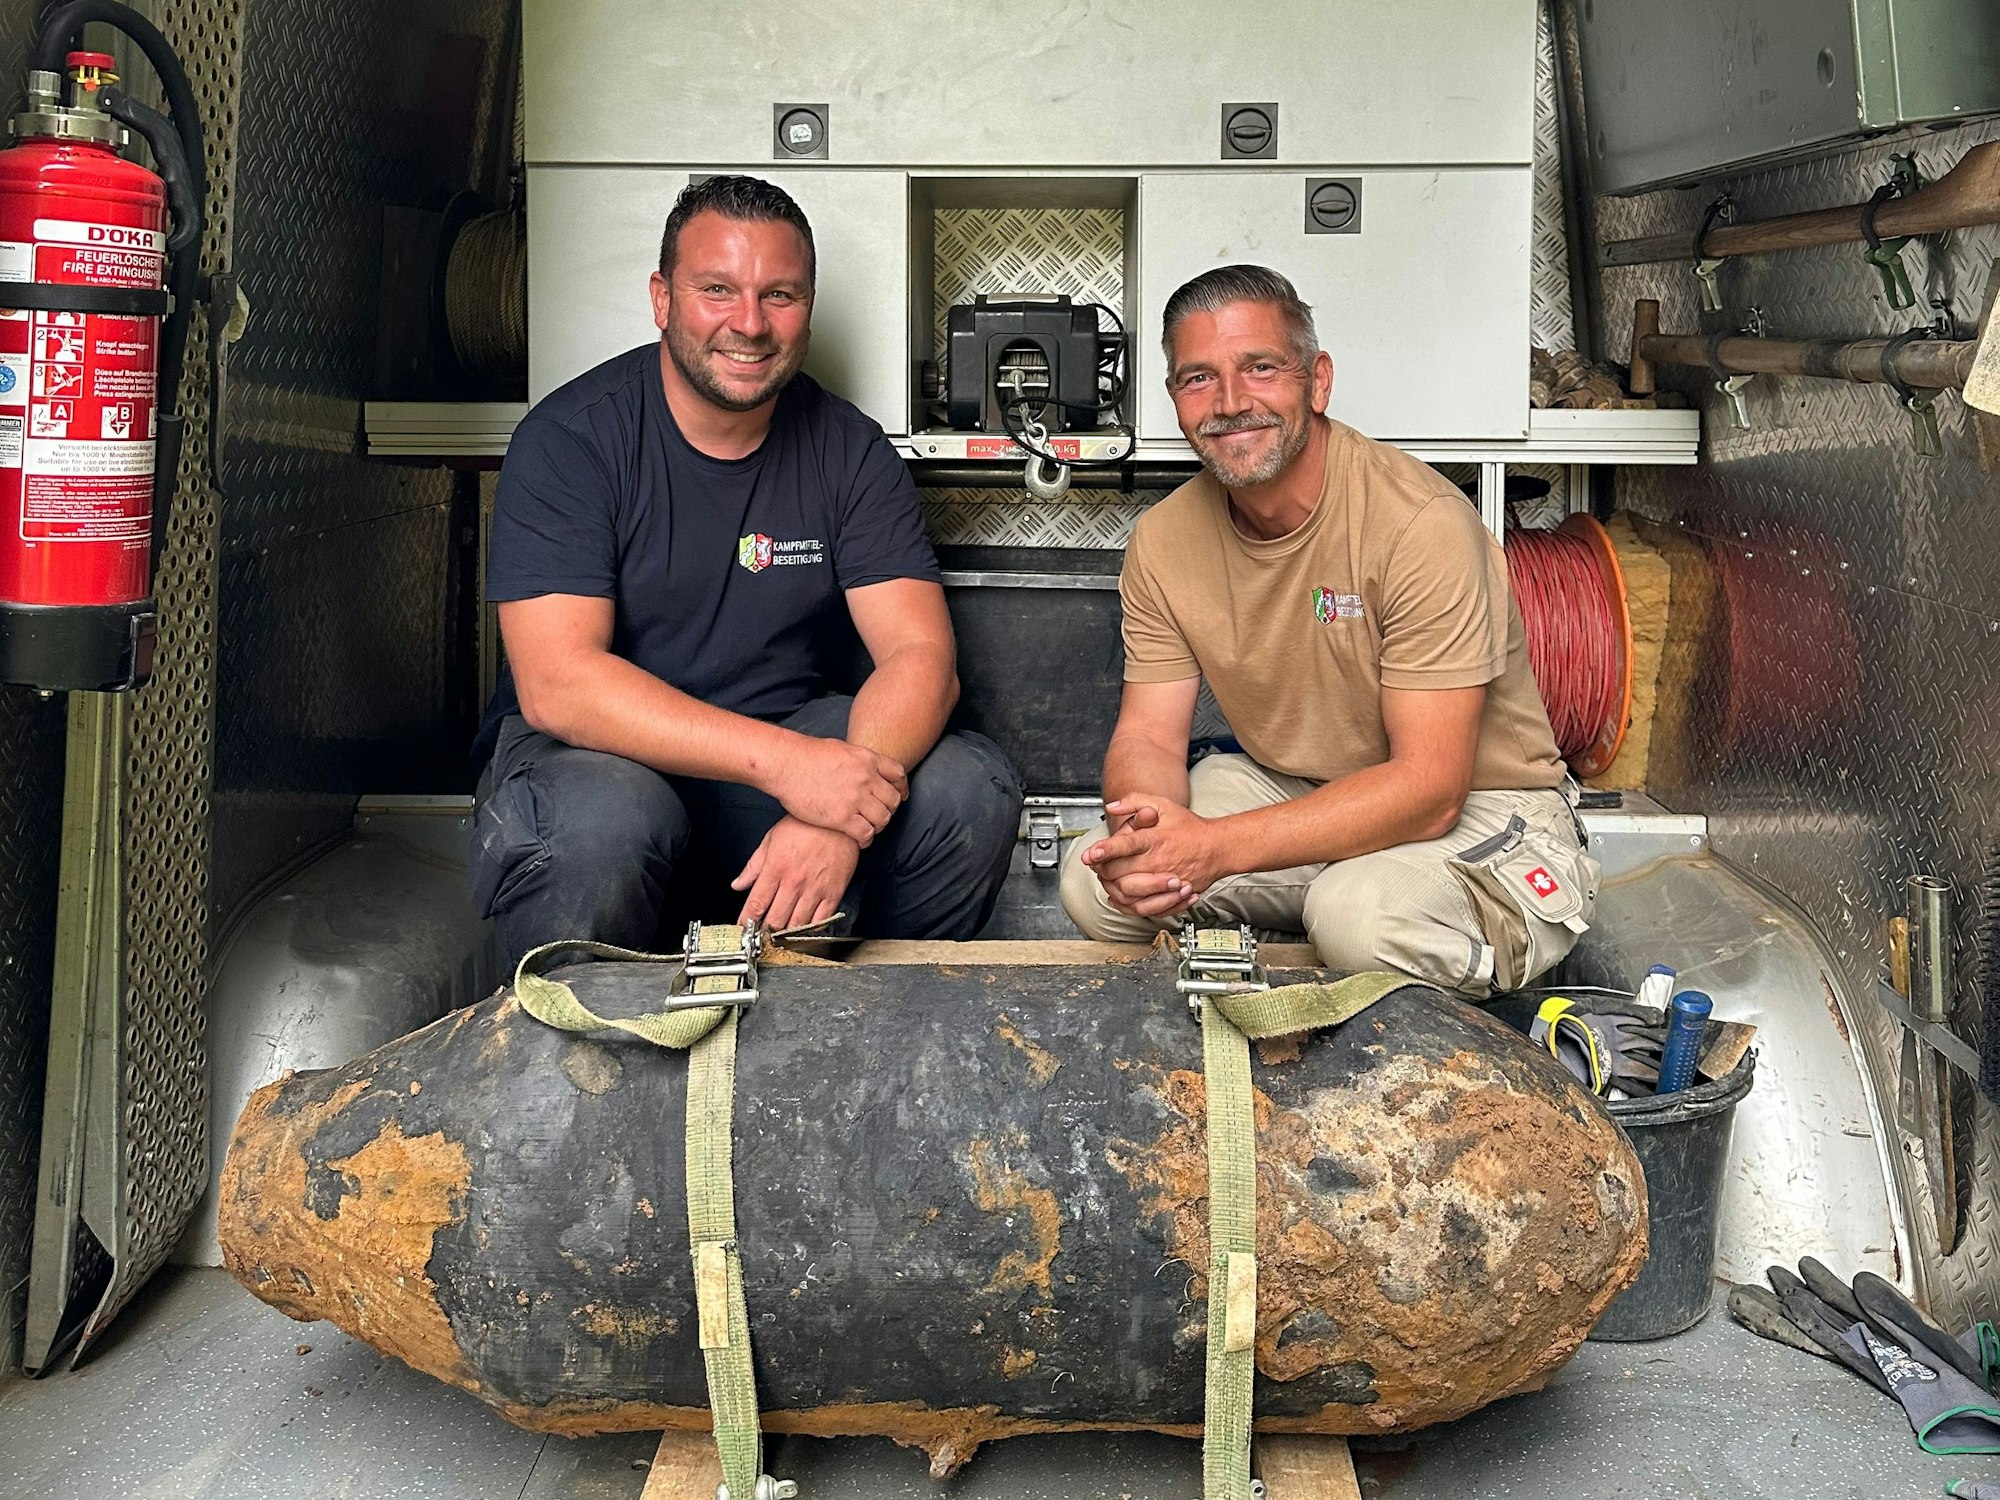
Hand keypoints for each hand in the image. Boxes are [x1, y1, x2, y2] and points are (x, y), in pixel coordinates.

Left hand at [731, 816, 859, 930]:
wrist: (838, 820)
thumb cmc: (806, 825)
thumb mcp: (771, 839)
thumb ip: (753, 866)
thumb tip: (738, 884)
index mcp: (776, 867)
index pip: (756, 903)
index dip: (747, 920)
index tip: (744, 928)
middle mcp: (794, 881)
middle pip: (775, 919)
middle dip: (765, 930)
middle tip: (762, 932)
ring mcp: (815, 889)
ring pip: (796, 924)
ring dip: (786, 933)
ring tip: (780, 935)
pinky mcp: (833, 893)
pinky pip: (821, 920)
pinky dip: (809, 929)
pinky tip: (802, 929)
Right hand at [768, 736, 907, 845]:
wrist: (786, 764)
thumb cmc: (806, 755)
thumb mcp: (841, 749)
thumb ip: (858, 761)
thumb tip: (863, 768)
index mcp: (867, 759)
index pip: (898, 775)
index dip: (901, 788)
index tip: (899, 796)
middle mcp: (866, 778)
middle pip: (892, 800)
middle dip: (889, 810)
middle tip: (880, 815)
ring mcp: (855, 798)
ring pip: (882, 819)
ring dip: (879, 826)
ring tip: (870, 828)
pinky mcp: (841, 817)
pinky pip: (865, 833)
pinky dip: (866, 839)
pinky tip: (860, 839)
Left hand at [1083, 798, 1223, 917]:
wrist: (1217, 847)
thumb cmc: (1189, 827)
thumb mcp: (1163, 805)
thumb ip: (1134, 802)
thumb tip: (1112, 807)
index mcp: (1154, 839)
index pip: (1124, 845)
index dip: (1103, 850)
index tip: (1089, 855)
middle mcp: (1157, 861)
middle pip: (1118, 873)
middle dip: (1102, 870)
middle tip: (1097, 864)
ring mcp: (1163, 881)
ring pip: (1127, 894)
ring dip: (1112, 888)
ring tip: (1107, 880)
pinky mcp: (1170, 895)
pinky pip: (1142, 908)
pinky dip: (1127, 905)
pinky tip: (1119, 897)